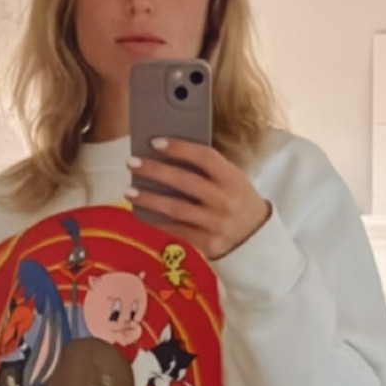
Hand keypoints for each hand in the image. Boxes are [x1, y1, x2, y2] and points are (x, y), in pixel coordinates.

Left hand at [126, 138, 271, 260]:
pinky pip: (176, 229)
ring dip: (149, 198)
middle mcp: (225, 201)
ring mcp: (216, 224)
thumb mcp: (233, 181)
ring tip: (129, 190)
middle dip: (155, 171)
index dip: (180, 148)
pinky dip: (156, 220)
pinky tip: (141, 211)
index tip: (155, 142)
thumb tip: (167, 157)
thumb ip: (208, 170)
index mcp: (233, 179)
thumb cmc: (237, 202)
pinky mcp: (207, 243)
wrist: (256, 240)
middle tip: (132, 163)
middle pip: (185, 182)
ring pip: (176, 209)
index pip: (205, 157)